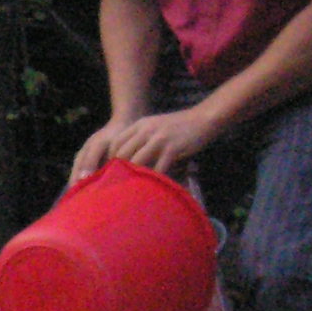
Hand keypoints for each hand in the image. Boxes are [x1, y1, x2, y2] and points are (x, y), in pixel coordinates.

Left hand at [72, 107, 215, 182]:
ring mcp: (158, 139)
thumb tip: (127, 158)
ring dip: (134, 177)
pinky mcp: (172, 148)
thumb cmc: (178, 127)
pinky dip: (154, 179)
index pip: (115, 143)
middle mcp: (145, 130)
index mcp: (139, 125)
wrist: (203, 119)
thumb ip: (141, 139)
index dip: (109, 160)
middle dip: (117, 171)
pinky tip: (153, 188)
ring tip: (131, 191)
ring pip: (137, 162)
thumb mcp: (155, 127)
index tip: (108, 174)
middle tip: (116, 186)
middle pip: (122, 153)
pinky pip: (158, 168)